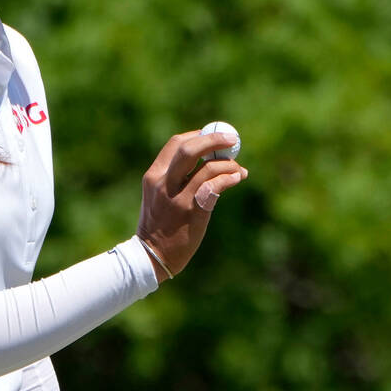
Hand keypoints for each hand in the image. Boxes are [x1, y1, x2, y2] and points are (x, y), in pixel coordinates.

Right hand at [136, 130, 247, 280]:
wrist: (152, 255)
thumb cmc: (160, 225)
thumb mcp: (160, 196)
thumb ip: (176, 177)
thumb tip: (209, 160)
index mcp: (153, 175)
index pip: (176, 144)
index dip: (198, 135)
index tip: (214, 136)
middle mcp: (163, 182)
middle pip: (190, 148)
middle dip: (214, 139)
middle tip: (232, 139)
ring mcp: (177, 197)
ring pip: (207, 167)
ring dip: (228, 164)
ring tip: (238, 169)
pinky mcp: (192, 210)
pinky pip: (215, 186)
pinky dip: (229, 178)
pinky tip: (237, 178)